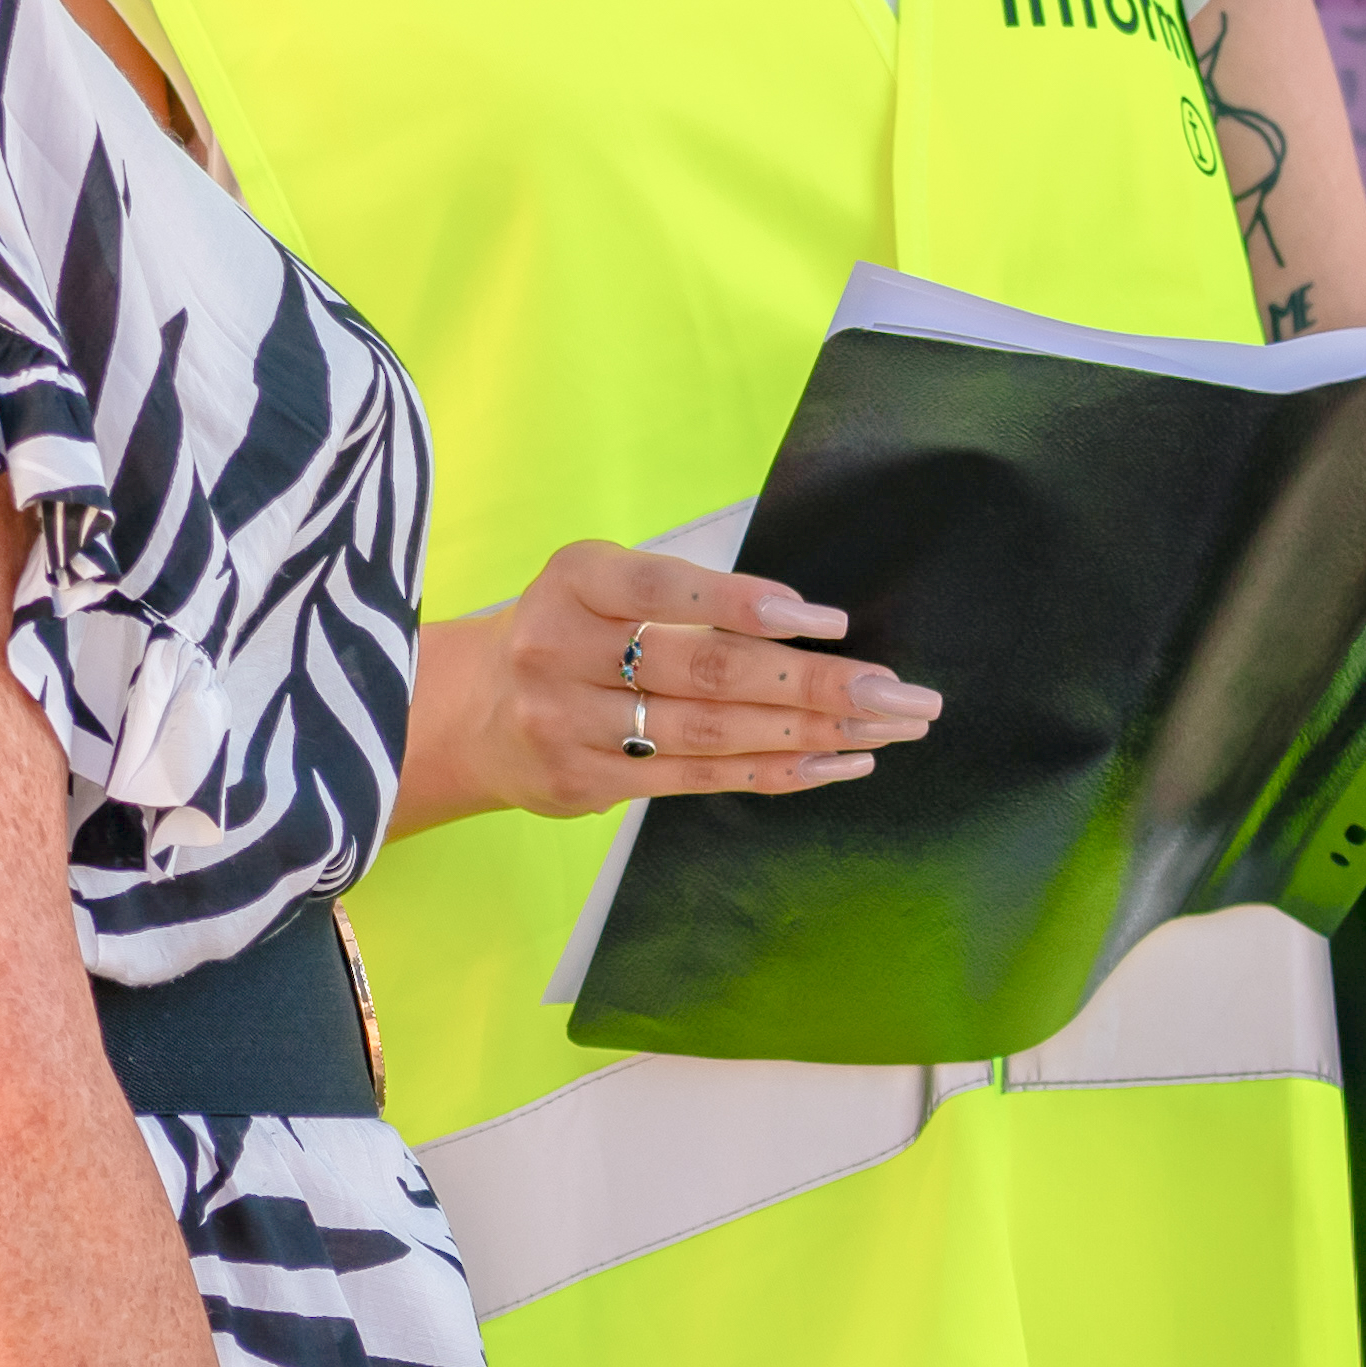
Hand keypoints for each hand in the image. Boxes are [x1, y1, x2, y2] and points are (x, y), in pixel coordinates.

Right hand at [391, 542, 939, 839]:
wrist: (468, 712)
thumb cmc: (567, 631)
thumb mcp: (598, 585)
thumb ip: (681, 598)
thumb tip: (807, 623)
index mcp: (572, 582)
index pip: (664, 589)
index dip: (747, 606)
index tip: (830, 621)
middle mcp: (560, 652)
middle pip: (702, 673)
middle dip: (812, 684)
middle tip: (897, 692)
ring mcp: (569, 726)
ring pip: (708, 734)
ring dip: (810, 734)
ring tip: (886, 728)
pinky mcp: (586, 784)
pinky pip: (698, 779)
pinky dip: (775, 772)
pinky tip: (837, 762)